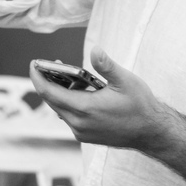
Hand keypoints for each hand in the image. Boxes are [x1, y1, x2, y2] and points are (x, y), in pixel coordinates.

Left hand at [30, 46, 163, 150]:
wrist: (152, 133)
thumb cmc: (140, 106)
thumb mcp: (126, 81)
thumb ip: (107, 66)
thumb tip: (95, 50)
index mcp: (85, 109)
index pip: (49, 93)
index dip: (37, 77)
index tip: (33, 64)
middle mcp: (79, 124)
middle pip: (51, 101)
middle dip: (48, 81)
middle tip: (50, 64)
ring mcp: (81, 132)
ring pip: (60, 109)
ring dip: (60, 92)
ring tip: (69, 76)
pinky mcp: (85, 136)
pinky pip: (69, 117)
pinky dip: (69, 102)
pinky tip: (81, 91)